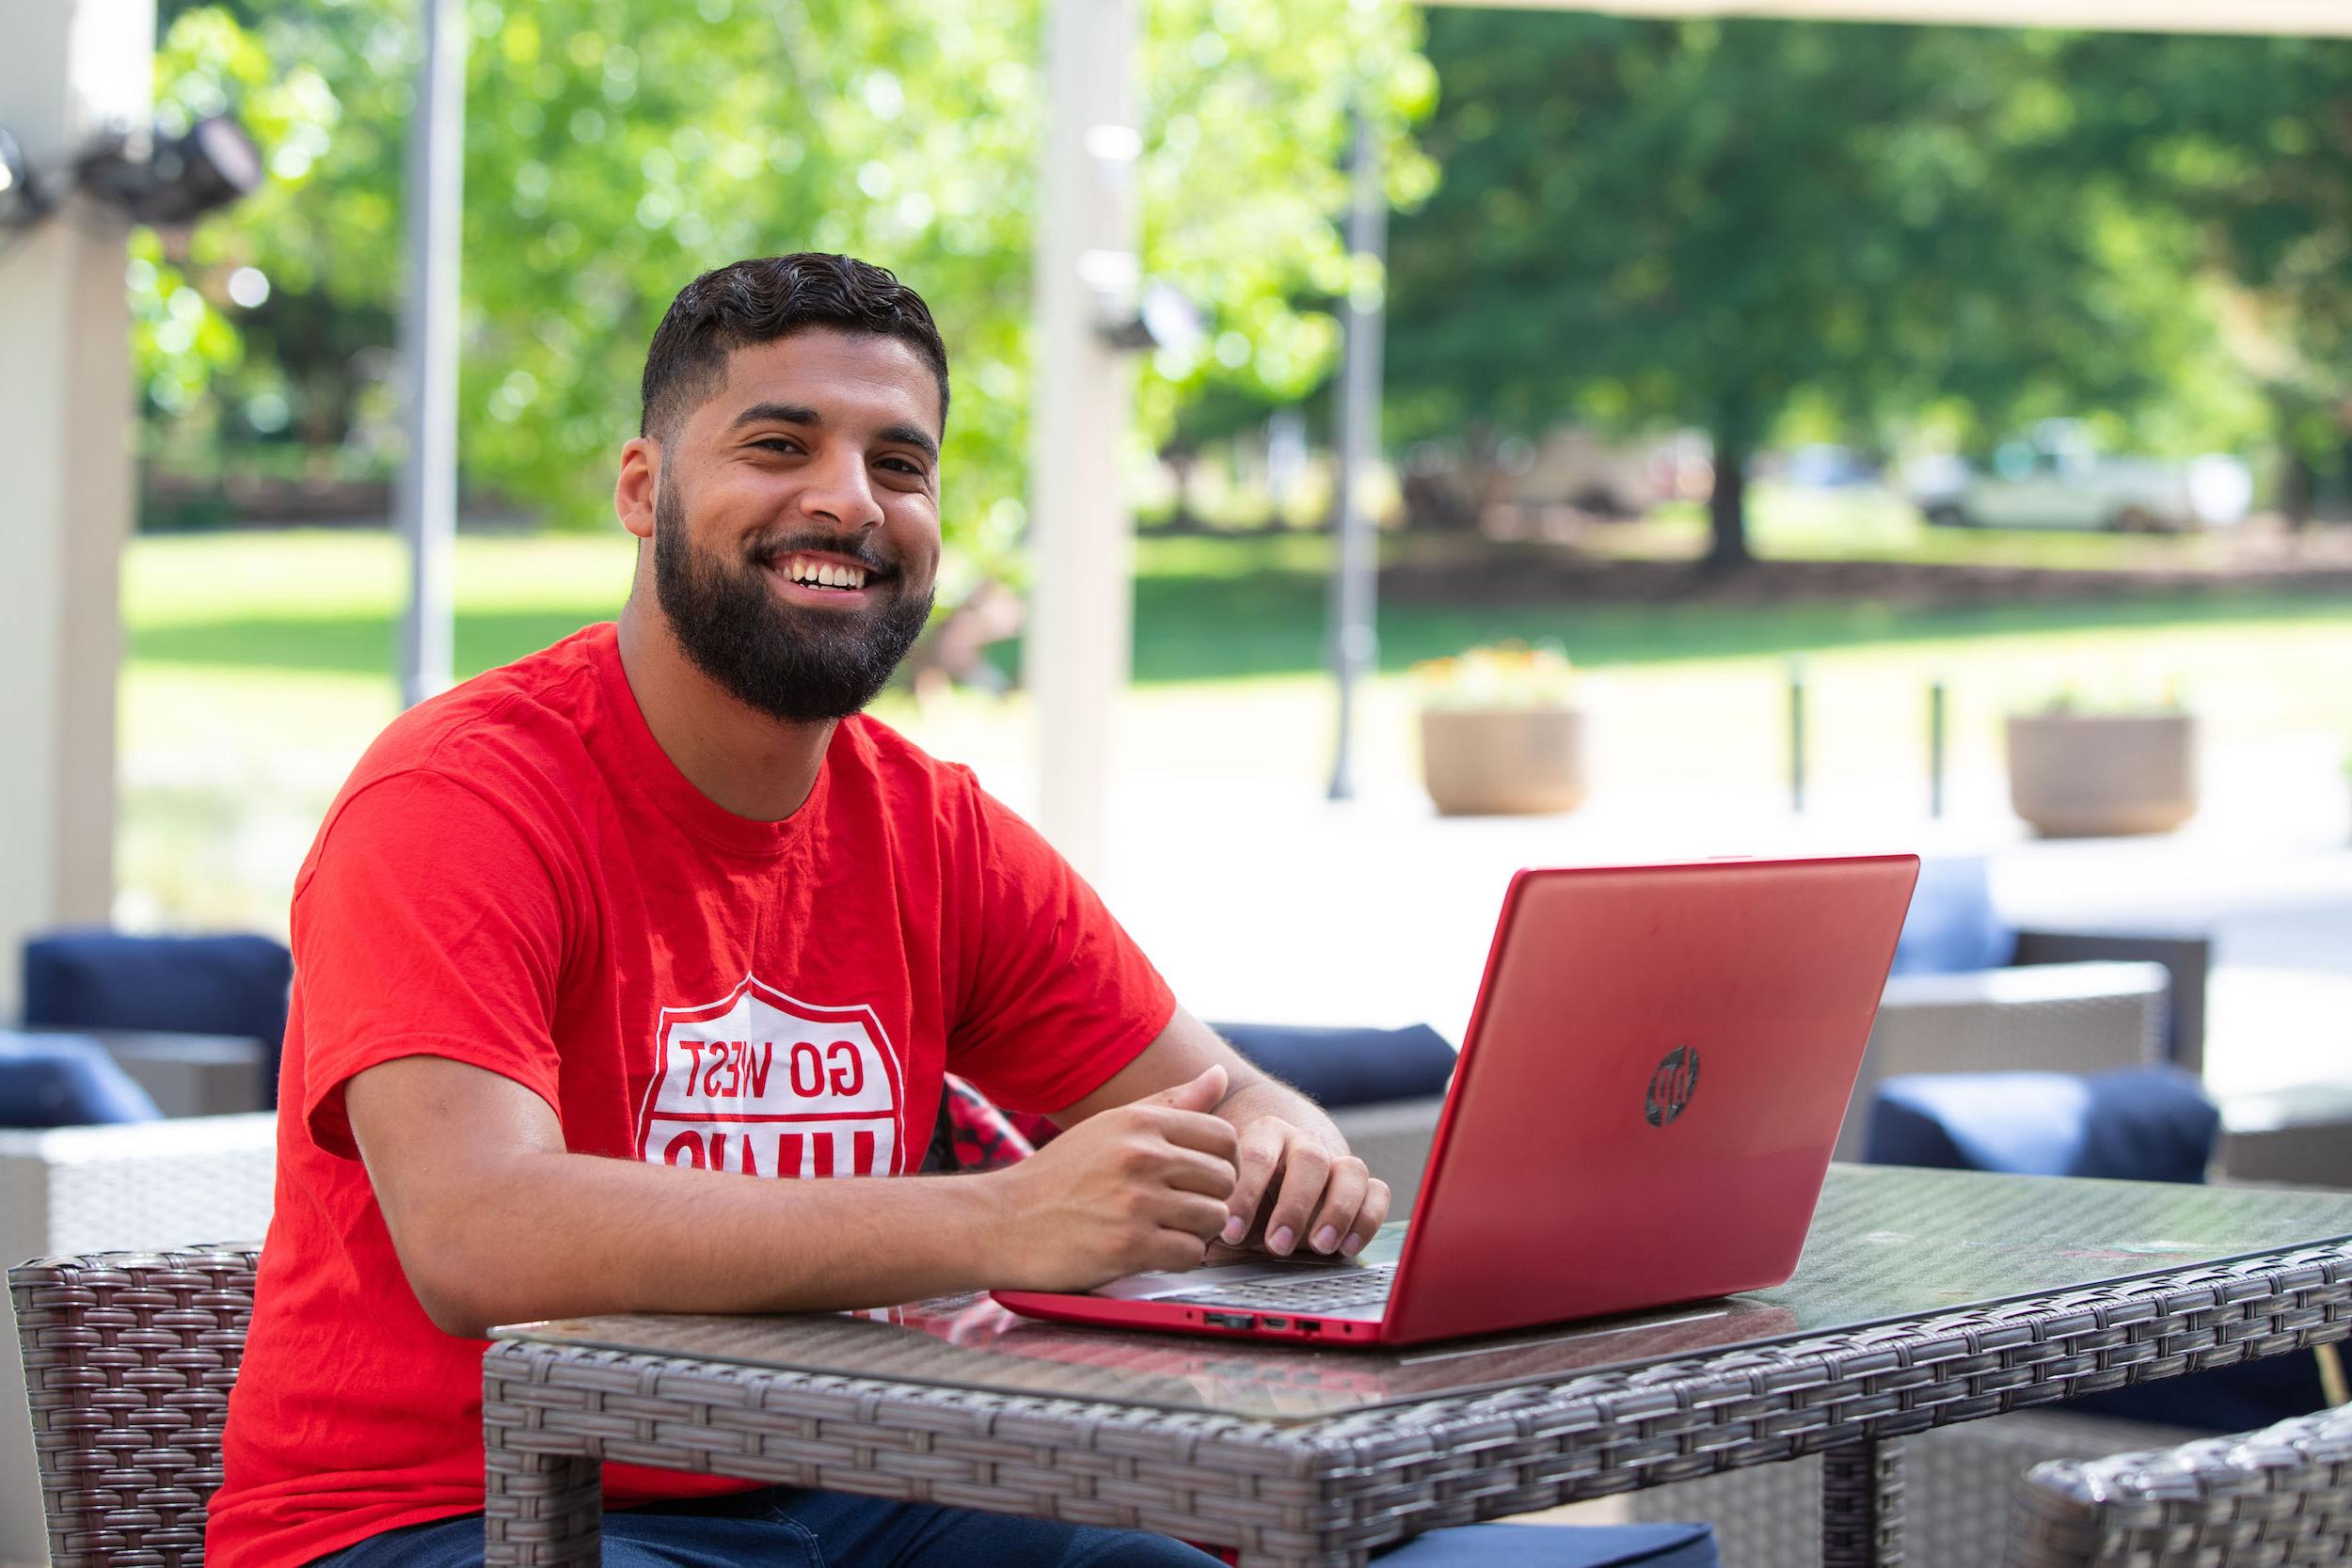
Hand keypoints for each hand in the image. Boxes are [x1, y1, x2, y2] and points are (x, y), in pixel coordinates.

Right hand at [985, 1065, 1238, 1290]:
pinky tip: (1152, 1249)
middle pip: (1224, 1179)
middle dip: (1209, 1198)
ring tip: (1165, 1228)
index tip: (1202, 1177)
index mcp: (1140, 1122)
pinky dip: (1177, 1257)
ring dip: (1195, 1231)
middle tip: (1180, 1207)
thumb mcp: (1110, 1126)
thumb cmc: (1059, 1175)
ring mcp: (1137, 1202)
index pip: (1223, 1136)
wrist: (1001, 1221)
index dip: (1223, 1160)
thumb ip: (1170, 1102)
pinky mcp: (1131, 1246)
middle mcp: (1143, 1156)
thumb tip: (1220, 1074)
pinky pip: (1191, 1253)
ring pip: (1213, 1218)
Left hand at [1221, 1117, 1389, 1258]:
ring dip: (1338, 1211)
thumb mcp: (1222, 1197)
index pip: (1257, 1155)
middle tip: (1276, 1245)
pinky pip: (1378, 1192)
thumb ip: (1215, 1206)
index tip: (1229, 1232)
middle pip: (1310, 1159)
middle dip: (1294, 1206)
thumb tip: (1202, 1234)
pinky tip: (1347, 1248)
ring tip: (1319, 1247)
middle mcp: (1304, 1143)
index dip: (1245, 1194)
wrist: (1270, 1176)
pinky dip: (1368, 1218)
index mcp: (1264, 1134)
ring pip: (1351, 1171)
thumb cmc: (1240, 1193)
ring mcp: (1336, 1162)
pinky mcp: (1362, 1186)